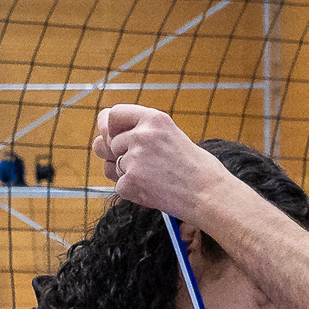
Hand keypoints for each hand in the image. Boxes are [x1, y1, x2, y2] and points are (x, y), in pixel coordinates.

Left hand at [92, 104, 229, 217]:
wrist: (208, 194)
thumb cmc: (194, 168)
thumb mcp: (171, 136)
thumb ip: (141, 133)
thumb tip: (99, 138)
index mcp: (153, 118)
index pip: (113, 114)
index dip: (109, 127)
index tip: (115, 137)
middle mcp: (141, 134)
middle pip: (107, 142)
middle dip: (116, 155)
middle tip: (140, 166)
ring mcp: (135, 157)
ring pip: (113, 166)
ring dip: (126, 175)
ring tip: (153, 179)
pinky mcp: (131, 180)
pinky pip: (120, 187)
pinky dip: (133, 193)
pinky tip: (155, 191)